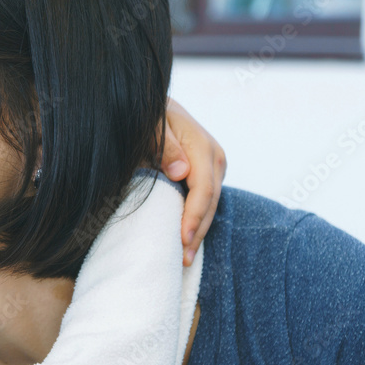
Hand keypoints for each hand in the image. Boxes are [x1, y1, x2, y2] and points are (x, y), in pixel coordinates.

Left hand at [161, 98, 226, 265]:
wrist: (156, 105)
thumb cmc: (149, 116)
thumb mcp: (152, 124)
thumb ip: (164, 145)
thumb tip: (180, 172)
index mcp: (203, 147)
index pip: (203, 189)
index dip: (193, 215)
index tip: (183, 238)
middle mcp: (214, 158)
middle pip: (210, 202)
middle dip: (198, 232)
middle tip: (182, 259)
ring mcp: (214, 167)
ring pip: (211, 205)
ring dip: (199, 231)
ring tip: (184, 257)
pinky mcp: (208, 174)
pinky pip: (205, 201)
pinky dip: (197, 221)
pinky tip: (186, 240)